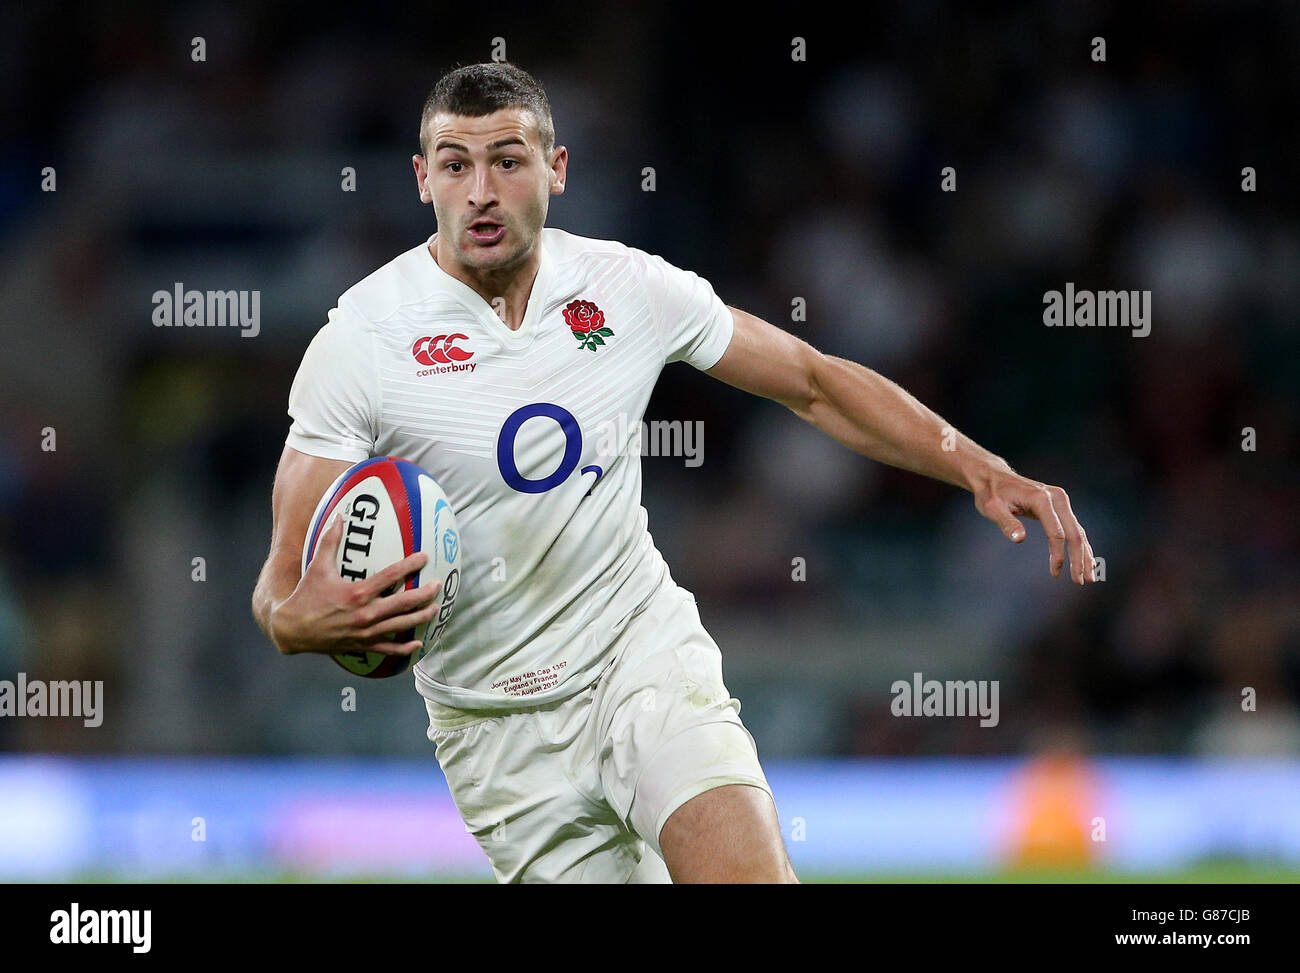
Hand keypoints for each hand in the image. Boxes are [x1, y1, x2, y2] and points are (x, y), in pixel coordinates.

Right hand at [270, 518, 443, 655]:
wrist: (292, 629)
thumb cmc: (306, 597)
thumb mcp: (317, 567)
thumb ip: (330, 540)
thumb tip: (338, 516)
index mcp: (357, 593)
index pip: (390, 577)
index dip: (410, 566)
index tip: (424, 557)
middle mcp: (365, 614)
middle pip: (404, 604)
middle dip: (424, 594)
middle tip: (437, 585)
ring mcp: (365, 632)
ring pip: (401, 626)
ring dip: (420, 617)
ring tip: (435, 609)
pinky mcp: (362, 646)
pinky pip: (388, 649)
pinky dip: (404, 648)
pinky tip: (418, 643)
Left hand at [971, 465, 1096, 584]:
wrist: (994, 477)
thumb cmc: (990, 494)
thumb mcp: (992, 509)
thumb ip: (1007, 523)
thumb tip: (1019, 539)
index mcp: (1041, 499)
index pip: (1056, 532)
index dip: (1058, 554)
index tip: (1055, 573)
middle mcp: (1056, 498)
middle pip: (1074, 532)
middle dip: (1079, 558)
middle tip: (1081, 582)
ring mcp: (1060, 500)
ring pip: (1078, 531)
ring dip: (1084, 554)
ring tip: (1088, 577)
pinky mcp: (1060, 505)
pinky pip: (1073, 527)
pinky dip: (1080, 545)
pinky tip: (1086, 561)